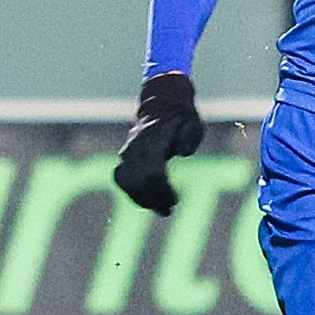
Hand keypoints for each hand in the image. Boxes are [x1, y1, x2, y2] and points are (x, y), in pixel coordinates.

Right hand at [114, 72, 203, 214]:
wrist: (162, 103)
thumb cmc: (182, 117)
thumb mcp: (192, 124)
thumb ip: (188, 138)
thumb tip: (183, 152)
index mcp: (153, 141)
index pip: (153, 174)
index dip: (162, 192)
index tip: (174, 201)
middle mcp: (136, 147)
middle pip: (139, 182)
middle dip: (153, 200)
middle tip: (168, 211)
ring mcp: (128, 151)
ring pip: (127, 182)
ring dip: (141, 199)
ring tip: (158, 208)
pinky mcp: (125, 156)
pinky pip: (122, 179)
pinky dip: (131, 192)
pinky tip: (144, 201)